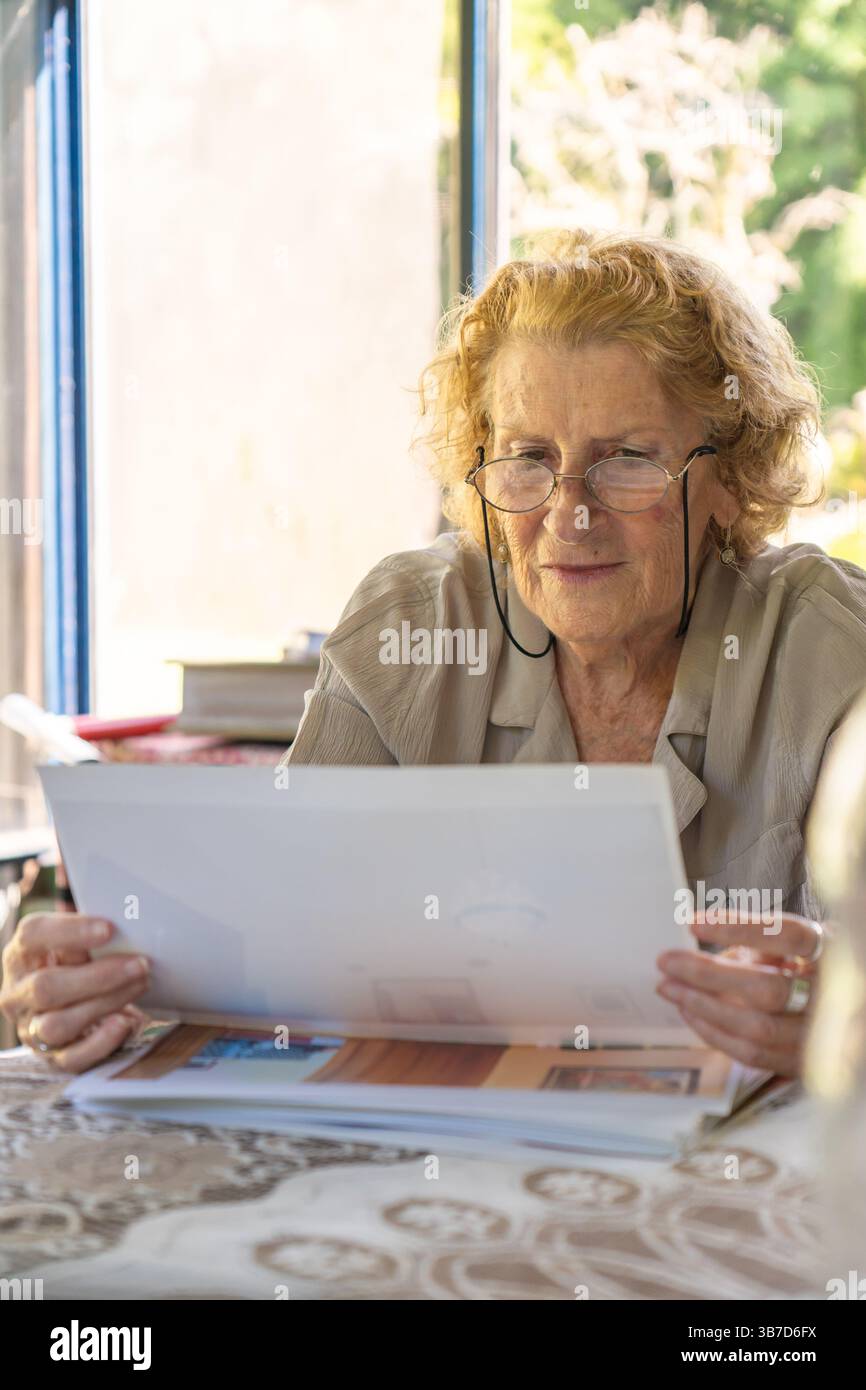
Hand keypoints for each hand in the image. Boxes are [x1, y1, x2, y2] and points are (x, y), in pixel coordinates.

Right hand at [0, 913, 150, 1072]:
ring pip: (59, 1024)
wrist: (68, 1008)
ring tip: (141, 985)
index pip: (32, 936)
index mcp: (20, 956)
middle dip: (98, 975)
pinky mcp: (52, 1059)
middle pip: (45, 987)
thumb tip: (126, 927)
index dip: (70, 931)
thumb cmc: (76, 966)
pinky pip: (72, 1058)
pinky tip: (125, 1023)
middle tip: (140, 964)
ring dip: (106, 1003)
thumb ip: (90, 937)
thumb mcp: (76, 946)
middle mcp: (17, 994)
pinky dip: (101, 1042)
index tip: (109, 928)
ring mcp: (31, 1030)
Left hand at [655, 911, 824, 1077]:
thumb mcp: (796, 945)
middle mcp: (833, 997)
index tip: (693, 922)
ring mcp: (821, 1036)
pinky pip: (753, 1054)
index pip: (788, 937)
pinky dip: (715, 1033)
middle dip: (707, 975)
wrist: (847, 1007)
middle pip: (767, 989)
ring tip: (670, 987)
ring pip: (757, 1028)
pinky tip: (690, 1012)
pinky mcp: (803, 1064)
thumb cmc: (812, 968)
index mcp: (834, 954)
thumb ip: (760, 943)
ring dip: (703, 1007)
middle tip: (666, 961)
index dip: (740, 928)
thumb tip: (707, 954)